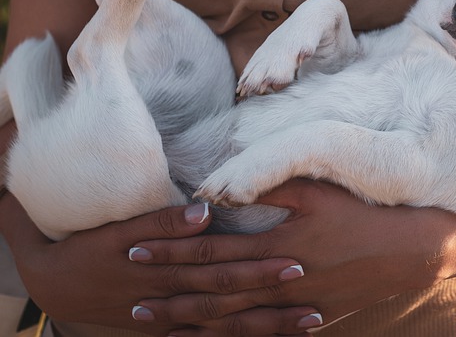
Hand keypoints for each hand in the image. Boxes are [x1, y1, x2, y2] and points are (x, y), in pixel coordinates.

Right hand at [0, 193, 318, 335]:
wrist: (58, 284)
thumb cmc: (92, 247)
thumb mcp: (118, 229)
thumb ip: (163, 219)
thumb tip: (205, 211)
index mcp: (166, 269)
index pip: (220, 268)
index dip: (257, 266)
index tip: (296, 261)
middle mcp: (174, 299)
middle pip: (232, 301)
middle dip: (274, 301)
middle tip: (317, 298)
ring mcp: (174, 319)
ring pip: (228, 327)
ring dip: (270, 326)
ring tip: (312, 322)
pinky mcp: (172, 330)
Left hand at [132, 180, 455, 333]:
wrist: (413, 249)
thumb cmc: (367, 210)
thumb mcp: (321, 189)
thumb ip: (273, 183)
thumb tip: (226, 183)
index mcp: (281, 243)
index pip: (213, 248)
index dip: (173, 249)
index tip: (136, 248)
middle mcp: (283, 279)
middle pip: (216, 290)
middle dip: (171, 292)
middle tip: (130, 298)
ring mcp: (298, 305)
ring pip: (235, 319)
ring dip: (194, 322)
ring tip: (158, 324)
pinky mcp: (314, 318)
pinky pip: (265, 333)